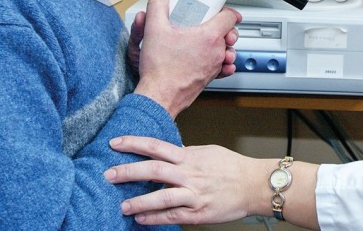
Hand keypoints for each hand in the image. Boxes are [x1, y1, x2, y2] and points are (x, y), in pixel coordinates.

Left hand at [105, 136, 262, 225]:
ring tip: (122, 205)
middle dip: (128, 172)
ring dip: (138, 202)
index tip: (115, 143)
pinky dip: (155, 218)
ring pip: (161, 197)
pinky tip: (141, 219)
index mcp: (190, 156)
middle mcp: (189, 174)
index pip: (156, 146)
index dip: (134, 143)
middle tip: (108, 174)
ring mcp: (194, 194)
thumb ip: (187, 154)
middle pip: (153, 170)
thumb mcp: (208, 152)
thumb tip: (168, 154)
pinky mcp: (199, 212)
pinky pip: (172, 216)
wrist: (255, 185)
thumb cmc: (233, 168)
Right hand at [132, 0, 240, 117]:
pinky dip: (222, 63)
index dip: (226, 10)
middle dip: (224, 27)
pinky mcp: (210, 78)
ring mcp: (215, 66)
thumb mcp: (154, 29)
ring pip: (228, 50)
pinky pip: (224, 68)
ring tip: (211, 41)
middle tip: (211, 24)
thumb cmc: (160, 68)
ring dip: (223, 45)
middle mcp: (216, 52)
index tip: (221, 9)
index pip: (230, 17)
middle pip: (230, 33)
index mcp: (208, 36)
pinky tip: (214, 59)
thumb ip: (158, 6)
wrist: (159, 95)